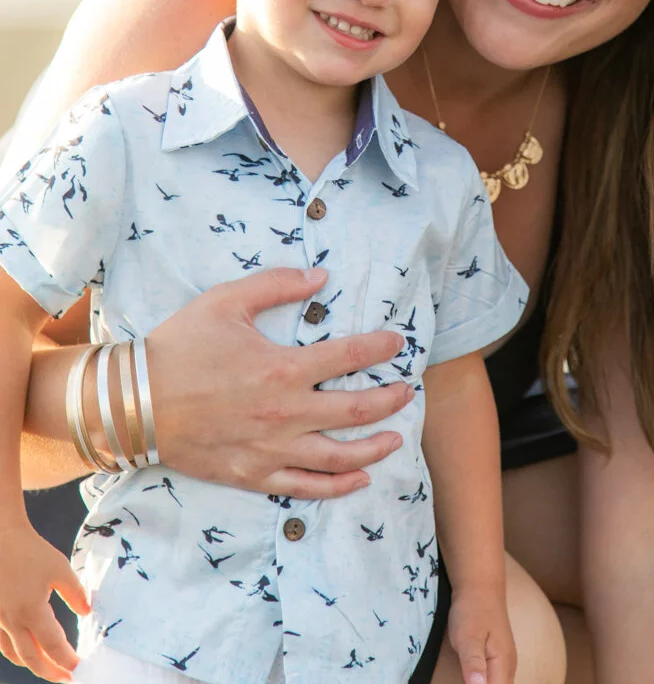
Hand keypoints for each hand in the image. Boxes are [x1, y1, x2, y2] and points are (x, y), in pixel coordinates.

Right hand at [0, 524, 88, 682]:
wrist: (1, 537)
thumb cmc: (31, 551)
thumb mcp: (60, 568)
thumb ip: (75, 593)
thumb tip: (87, 612)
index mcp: (32, 611)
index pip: (53, 645)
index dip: (67, 659)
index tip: (79, 666)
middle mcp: (13, 621)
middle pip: (32, 658)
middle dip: (50, 671)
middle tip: (66, 678)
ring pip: (14, 654)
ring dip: (32, 664)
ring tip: (48, 668)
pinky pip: (2, 643)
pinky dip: (15, 653)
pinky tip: (24, 651)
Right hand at [146, 267, 412, 496]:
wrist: (135, 402)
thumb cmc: (180, 347)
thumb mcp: (226, 301)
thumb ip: (277, 284)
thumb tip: (321, 276)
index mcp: (282, 368)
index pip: (349, 356)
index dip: (380, 347)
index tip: (397, 342)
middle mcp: (285, 414)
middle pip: (356, 411)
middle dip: (389, 400)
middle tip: (407, 392)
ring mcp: (271, 451)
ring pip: (339, 458)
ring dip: (375, 448)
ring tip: (395, 438)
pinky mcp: (254, 476)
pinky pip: (306, 488)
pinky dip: (338, 487)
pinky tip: (358, 479)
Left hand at [447, 587, 515, 683]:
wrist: (479, 585)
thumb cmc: (472, 610)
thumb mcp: (467, 637)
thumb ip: (473, 663)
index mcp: (503, 664)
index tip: (469, 680)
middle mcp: (509, 666)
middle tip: (466, 676)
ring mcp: (506, 661)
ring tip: (469, 676)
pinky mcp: (500, 656)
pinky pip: (496, 678)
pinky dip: (487, 681)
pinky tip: (475, 678)